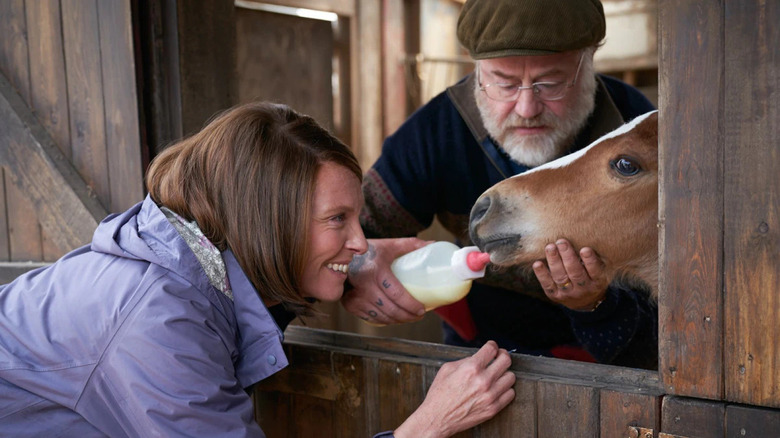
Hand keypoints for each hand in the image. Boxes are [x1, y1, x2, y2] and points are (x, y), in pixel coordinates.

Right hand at [343, 238, 429, 324]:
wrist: (342, 255)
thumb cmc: (369, 251)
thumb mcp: (390, 245)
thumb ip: (411, 244)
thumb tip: (432, 244)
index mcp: (376, 270)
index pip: (397, 294)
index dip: (411, 305)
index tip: (422, 310)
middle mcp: (364, 284)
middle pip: (390, 309)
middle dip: (407, 317)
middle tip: (418, 316)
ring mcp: (355, 296)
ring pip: (380, 317)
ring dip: (396, 321)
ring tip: (407, 318)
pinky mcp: (349, 303)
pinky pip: (370, 318)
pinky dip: (383, 321)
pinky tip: (392, 319)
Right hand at [393, 341, 515, 437]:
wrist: (438, 418)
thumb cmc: (440, 395)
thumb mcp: (447, 368)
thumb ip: (466, 360)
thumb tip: (479, 357)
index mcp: (471, 368)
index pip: (492, 349)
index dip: (493, 345)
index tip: (493, 348)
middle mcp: (483, 381)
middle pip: (506, 360)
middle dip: (502, 356)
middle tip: (499, 357)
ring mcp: (490, 395)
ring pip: (511, 377)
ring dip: (504, 373)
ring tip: (497, 375)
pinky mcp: (493, 408)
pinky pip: (510, 394)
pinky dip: (505, 389)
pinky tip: (497, 388)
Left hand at [532, 238, 608, 310]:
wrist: (584, 302)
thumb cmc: (591, 278)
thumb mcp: (598, 271)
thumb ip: (592, 258)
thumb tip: (581, 236)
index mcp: (597, 282)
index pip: (595, 271)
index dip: (590, 261)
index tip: (585, 249)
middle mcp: (583, 289)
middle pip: (575, 273)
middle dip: (567, 256)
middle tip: (562, 242)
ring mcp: (568, 293)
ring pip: (560, 277)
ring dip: (554, 261)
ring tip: (550, 247)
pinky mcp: (555, 295)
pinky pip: (547, 284)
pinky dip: (541, 274)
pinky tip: (537, 263)